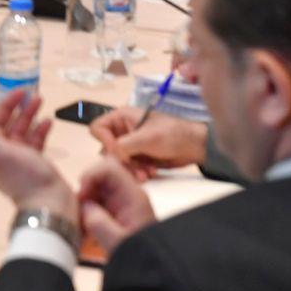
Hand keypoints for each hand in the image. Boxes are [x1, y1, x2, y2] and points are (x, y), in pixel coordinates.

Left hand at [0, 88, 74, 219]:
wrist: (50, 203)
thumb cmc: (24, 178)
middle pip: (0, 122)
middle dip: (10, 105)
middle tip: (24, 91)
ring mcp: (17, 156)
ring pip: (19, 128)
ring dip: (27, 113)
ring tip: (39, 99)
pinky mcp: (33, 160)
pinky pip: (34, 139)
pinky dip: (39, 128)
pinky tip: (47, 120)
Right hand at [76, 157, 156, 256]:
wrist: (154, 271)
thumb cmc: (141, 258)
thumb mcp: (118, 243)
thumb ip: (99, 223)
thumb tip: (83, 205)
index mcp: (133, 197)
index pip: (109, 169)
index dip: (91, 176)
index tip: (81, 196)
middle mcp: (127, 196)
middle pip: (101, 176)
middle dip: (85, 190)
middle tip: (77, 211)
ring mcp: (121, 205)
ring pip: (97, 190)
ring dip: (84, 203)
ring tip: (80, 224)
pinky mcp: (116, 215)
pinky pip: (97, 204)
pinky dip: (87, 214)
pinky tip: (85, 231)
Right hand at [89, 107, 208, 181]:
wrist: (193, 146)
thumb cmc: (172, 134)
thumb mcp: (147, 137)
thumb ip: (125, 145)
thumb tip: (109, 156)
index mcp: (121, 117)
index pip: (98, 128)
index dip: (105, 141)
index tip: (118, 152)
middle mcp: (122, 130)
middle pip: (106, 148)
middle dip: (120, 161)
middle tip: (135, 168)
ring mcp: (129, 145)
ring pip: (117, 161)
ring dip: (130, 170)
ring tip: (146, 174)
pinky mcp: (137, 157)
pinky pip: (127, 168)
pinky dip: (137, 172)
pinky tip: (150, 172)